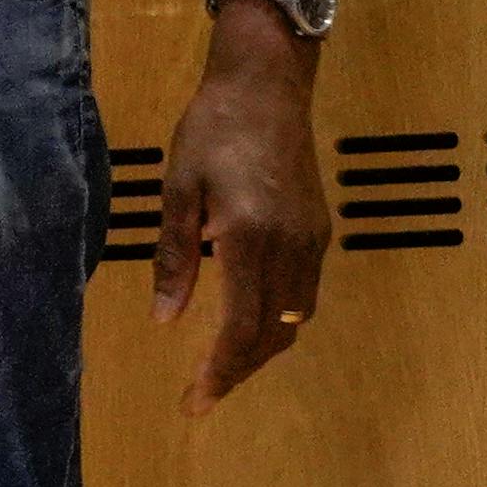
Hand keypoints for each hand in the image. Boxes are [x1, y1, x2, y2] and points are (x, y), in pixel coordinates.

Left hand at [150, 50, 330, 416]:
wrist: (267, 84)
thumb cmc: (211, 128)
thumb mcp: (178, 189)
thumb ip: (175, 258)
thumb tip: (166, 321)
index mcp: (250, 237)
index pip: (241, 327)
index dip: (220, 372)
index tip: (196, 403)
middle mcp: (291, 246)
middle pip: (272, 335)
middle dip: (238, 371)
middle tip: (203, 396)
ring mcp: (312, 239)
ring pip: (294, 320)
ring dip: (261, 349)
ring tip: (222, 365)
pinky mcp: (320, 229)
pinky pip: (304, 294)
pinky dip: (279, 320)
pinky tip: (250, 320)